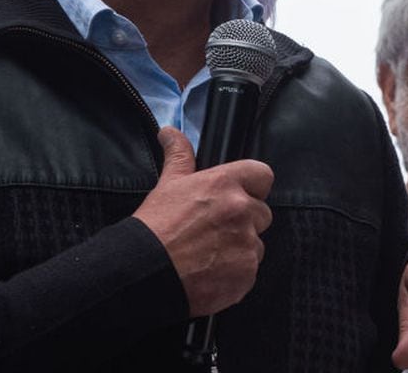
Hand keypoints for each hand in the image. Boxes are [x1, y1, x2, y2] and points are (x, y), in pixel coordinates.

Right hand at [133, 126, 273, 316]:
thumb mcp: (167, 185)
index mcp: (225, 184)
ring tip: (210, 253)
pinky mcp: (246, 273)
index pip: (263, 176)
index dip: (252, 186)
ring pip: (256, 244)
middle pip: (262, 213)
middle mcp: (241, 210)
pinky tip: (211, 272)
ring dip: (240, 249)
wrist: (144, 272)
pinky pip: (250, 271)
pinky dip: (235, 273)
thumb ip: (179, 155)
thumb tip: (170, 132)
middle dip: (244, 221)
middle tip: (215, 230)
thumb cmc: (155, 228)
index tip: (239, 195)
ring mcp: (246, 243)